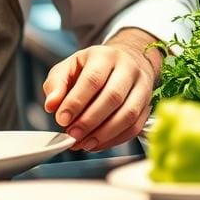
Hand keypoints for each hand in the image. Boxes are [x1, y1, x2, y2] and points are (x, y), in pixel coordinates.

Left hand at [42, 30, 158, 151]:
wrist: (124, 62)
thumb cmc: (91, 67)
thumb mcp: (69, 67)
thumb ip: (56, 84)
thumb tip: (51, 105)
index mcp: (105, 56)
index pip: (92, 79)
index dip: (76, 102)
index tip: (62, 119)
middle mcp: (128, 69)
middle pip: (113, 97)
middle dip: (90, 121)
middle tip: (72, 135)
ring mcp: (142, 86)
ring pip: (128, 114)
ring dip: (104, 134)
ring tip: (84, 143)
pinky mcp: (148, 105)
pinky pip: (135, 126)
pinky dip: (115, 139)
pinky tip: (97, 144)